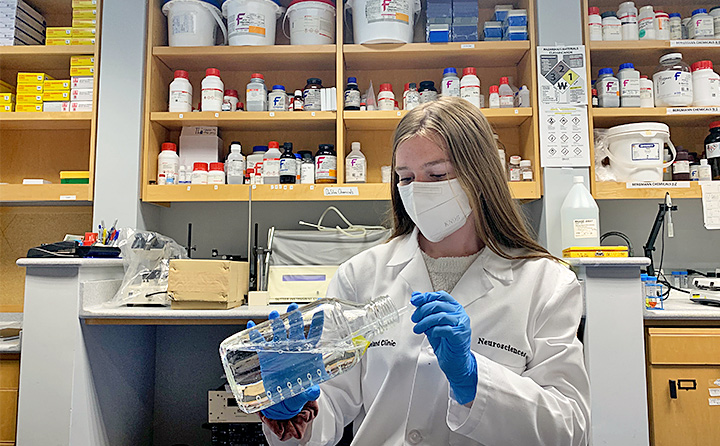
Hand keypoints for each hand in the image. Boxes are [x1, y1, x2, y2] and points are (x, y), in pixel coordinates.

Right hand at [247, 303, 323, 419]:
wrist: (283, 402)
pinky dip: (255, 336)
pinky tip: (252, 327)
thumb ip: (310, 392)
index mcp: (307, 354)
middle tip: (293, 307)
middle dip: (294, 317)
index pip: (314, 336)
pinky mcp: (267, 357)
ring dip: (276, 323)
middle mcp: (294, 349)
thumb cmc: (298, 393)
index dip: (317, 324)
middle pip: (295, 329)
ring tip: (274, 315)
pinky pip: (260, 344)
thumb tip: (314, 391)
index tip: (319, 312)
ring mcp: (280, 351)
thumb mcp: (305, 393)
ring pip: (279, 333)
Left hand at [410, 291, 477, 404]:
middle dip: (422, 311)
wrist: (455, 362)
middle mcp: (460, 314)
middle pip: (438, 305)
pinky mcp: (460, 335)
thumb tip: (416, 298)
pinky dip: (434, 330)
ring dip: (425, 322)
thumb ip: (426, 311)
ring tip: (418, 328)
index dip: (426, 297)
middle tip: (415, 318)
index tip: (415, 301)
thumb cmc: (446, 342)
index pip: (440, 296)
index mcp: (454, 308)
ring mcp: (462, 324)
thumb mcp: (433, 324)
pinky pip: (444, 329)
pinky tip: (430, 334)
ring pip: (440, 316)